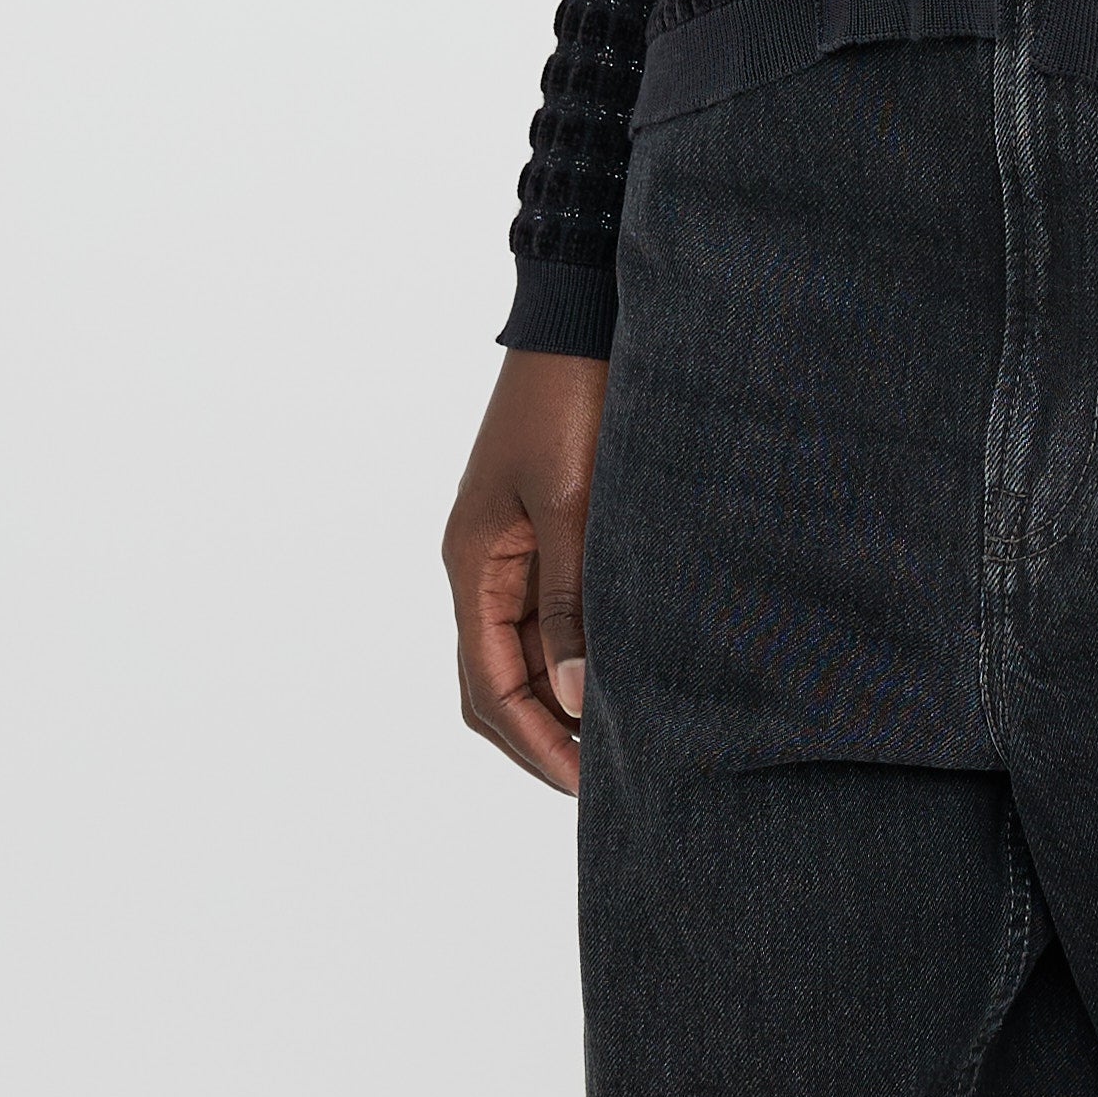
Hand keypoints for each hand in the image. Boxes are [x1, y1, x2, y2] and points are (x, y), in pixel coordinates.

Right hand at [444, 349, 607, 795]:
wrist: (579, 313)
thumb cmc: (571, 398)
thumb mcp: (570, 502)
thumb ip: (569, 598)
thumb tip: (573, 694)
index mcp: (473, 563)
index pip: (487, 686)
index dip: (534, 741)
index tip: (586, 783)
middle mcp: (483, 564)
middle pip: (497, 681)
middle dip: (543, 734)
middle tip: (606, 776)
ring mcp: (512, 545)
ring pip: (525, 649)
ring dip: (562, 695)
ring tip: (622, 734)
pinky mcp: (547, 524)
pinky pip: (551, 609)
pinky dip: (578, 647)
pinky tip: (624, 666)